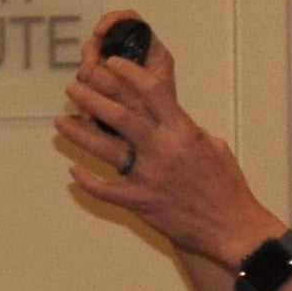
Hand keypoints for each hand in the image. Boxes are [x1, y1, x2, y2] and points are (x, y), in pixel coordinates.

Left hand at [57, 14, 281, 262]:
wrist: (230, 227)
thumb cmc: (226, 187)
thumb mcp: (214, 147)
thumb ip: (190, 130)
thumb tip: (172, 118)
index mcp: (183, 131)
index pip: (152, 92)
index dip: (128, 74)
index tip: (111, 63)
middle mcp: (163, 150)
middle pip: (120, 115)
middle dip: (93, 97)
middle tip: (74, 87)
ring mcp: (148, 176)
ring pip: (105, 148)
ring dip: (79, 133)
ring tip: (61, 122)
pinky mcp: (139, 202)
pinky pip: (105, 189)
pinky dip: (87, 180)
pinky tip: (74, 170)